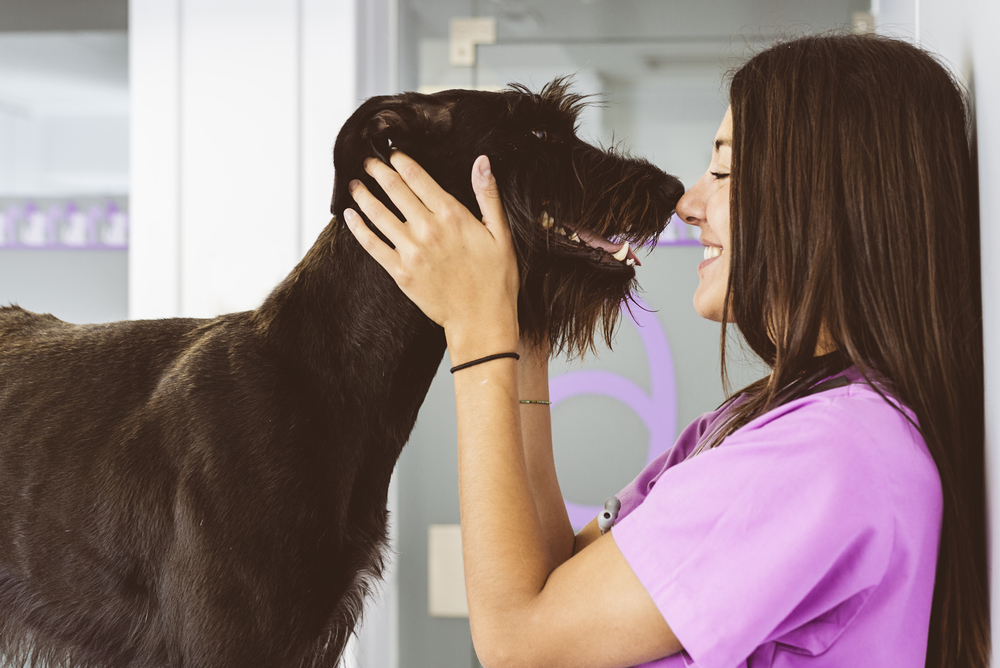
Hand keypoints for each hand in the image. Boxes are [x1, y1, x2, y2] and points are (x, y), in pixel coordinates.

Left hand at [343, 152, 519, 362]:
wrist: (481, 320)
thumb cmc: (496, 279)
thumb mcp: (501, 234)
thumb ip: (487, 196)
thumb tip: (481, 162)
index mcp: (452, 216)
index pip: (418, 178)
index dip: (401, 161)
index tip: (392, 152)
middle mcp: (427, 229)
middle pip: (394, 190)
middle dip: (378, 172)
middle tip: (367, 161)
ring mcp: (411, 251)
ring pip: (378, 214)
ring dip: (363, 195)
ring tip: (354, 184)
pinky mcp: (400, 273)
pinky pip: (372, 245)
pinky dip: (358, 228)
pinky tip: (350, 216)